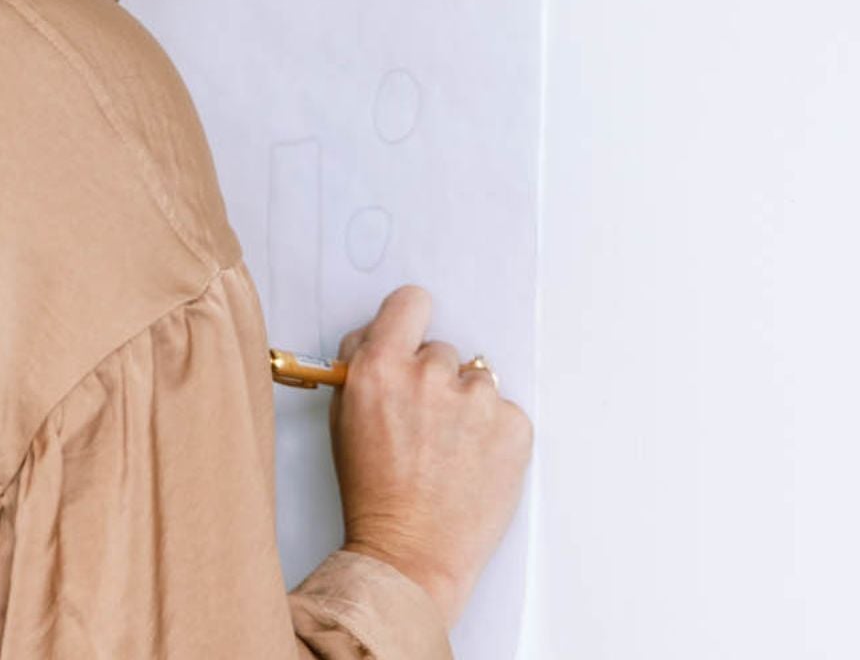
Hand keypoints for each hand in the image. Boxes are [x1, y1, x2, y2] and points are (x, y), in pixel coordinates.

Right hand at [327, 285, 534, 627]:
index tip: (413, 337)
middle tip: (423, 427)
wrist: (410, 555)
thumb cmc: (373, 496)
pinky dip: (493, 434)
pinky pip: (505, 412)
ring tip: (448, 453)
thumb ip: (361, 367)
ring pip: (477, 381)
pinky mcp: (514, 425)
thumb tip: (376, 335)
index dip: (411, 321)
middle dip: (434, 381)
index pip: (410, 303)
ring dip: (466, 408)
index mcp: (382, 367)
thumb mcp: (344, 420)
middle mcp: (430, 375)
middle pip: (442, 351)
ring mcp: (477, 400)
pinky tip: (472, 465)